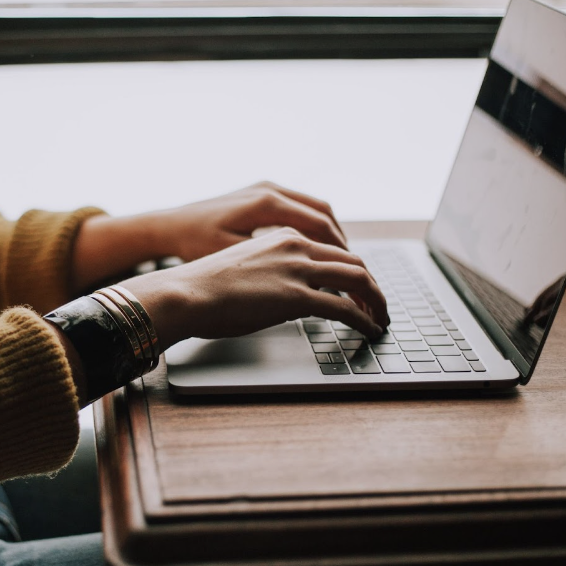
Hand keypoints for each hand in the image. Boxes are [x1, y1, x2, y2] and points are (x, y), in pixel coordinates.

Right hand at [119, 227, 388, 350]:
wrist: (184, 293)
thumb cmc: (202, 287)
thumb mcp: (244, 269)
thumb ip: (271, 274)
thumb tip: (284, 296)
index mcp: (282, 236)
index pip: (332, 249)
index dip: (352, 270)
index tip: (359, 288)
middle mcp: (295, 246)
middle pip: (353, 261)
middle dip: (372, 285)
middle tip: (378, 305)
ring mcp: (298, 269)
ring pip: (358, 279)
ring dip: (376, 301)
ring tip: (380, 319)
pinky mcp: (297, 296)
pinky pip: (346, 308)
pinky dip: (365, 319)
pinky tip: (369, 329)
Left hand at [152, 181, 347, 261]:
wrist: (169, 226)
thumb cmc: (195, 245)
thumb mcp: (234, 258)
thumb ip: (272, 265)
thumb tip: (310, 281)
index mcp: (266, 203)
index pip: (320, 226)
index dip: (340, 252)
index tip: (351, 274)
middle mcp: (270, 189)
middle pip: (323, 214)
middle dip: (341, 243)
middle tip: (353, 270)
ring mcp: (265, 188)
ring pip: (314, 208)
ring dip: (330, 233)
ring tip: (340, 261)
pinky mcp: (260, 192)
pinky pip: (299, 206)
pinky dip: (313, 226)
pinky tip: (315, 248)